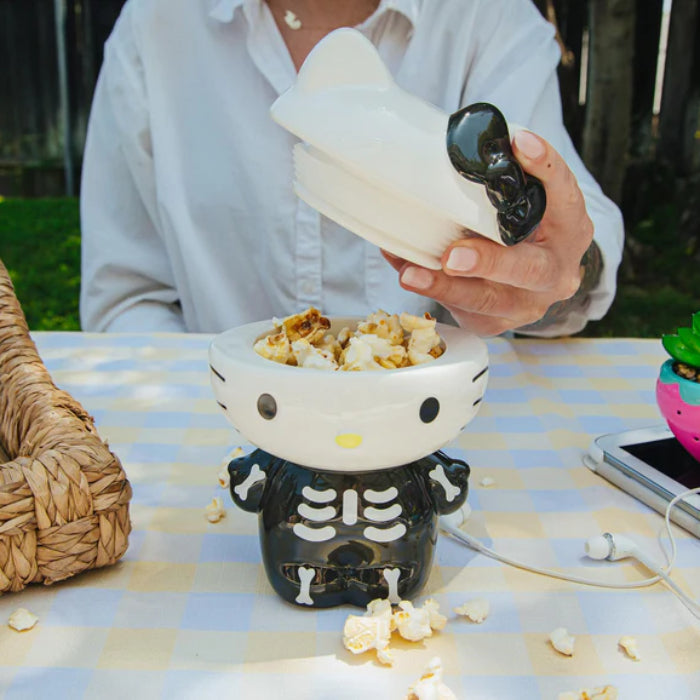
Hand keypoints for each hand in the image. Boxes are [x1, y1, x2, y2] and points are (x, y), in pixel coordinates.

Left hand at [384, 130, 597, 335]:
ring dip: (445, 287)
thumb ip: (505, 186)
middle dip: (488, 262)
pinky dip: (430, 291)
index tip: (518, 142)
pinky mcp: (497, 323)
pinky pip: (461, 310)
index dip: (546, 167)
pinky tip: (405, 272)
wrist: (537, 281)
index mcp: (570, 229)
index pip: (565, 194)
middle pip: (528, 269)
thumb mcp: (530, 206)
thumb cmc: (524, 230)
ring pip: (488, 300)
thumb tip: (452, 150)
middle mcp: (556, 271)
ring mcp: (528, 303)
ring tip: (411, 274)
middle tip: (453, 255)